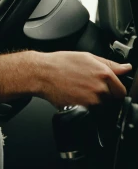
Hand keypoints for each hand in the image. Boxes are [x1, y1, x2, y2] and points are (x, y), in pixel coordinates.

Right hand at [0, 50, 130, 107]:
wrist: (42, 73)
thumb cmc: (61, 63)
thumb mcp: (86, 57)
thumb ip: (109, 64)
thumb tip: (126, 68)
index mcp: (103, 73)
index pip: (121, 90)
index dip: (116, 90)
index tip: (110, 88)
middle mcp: (99, 88)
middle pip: (112, 100)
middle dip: (105, 95)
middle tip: (90, 86)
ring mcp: (91, 100)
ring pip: (101, 106)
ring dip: (95, 101)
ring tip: (81, 90)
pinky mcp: (82, 109)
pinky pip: (90, 111)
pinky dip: (85, 106)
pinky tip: (76, 96)